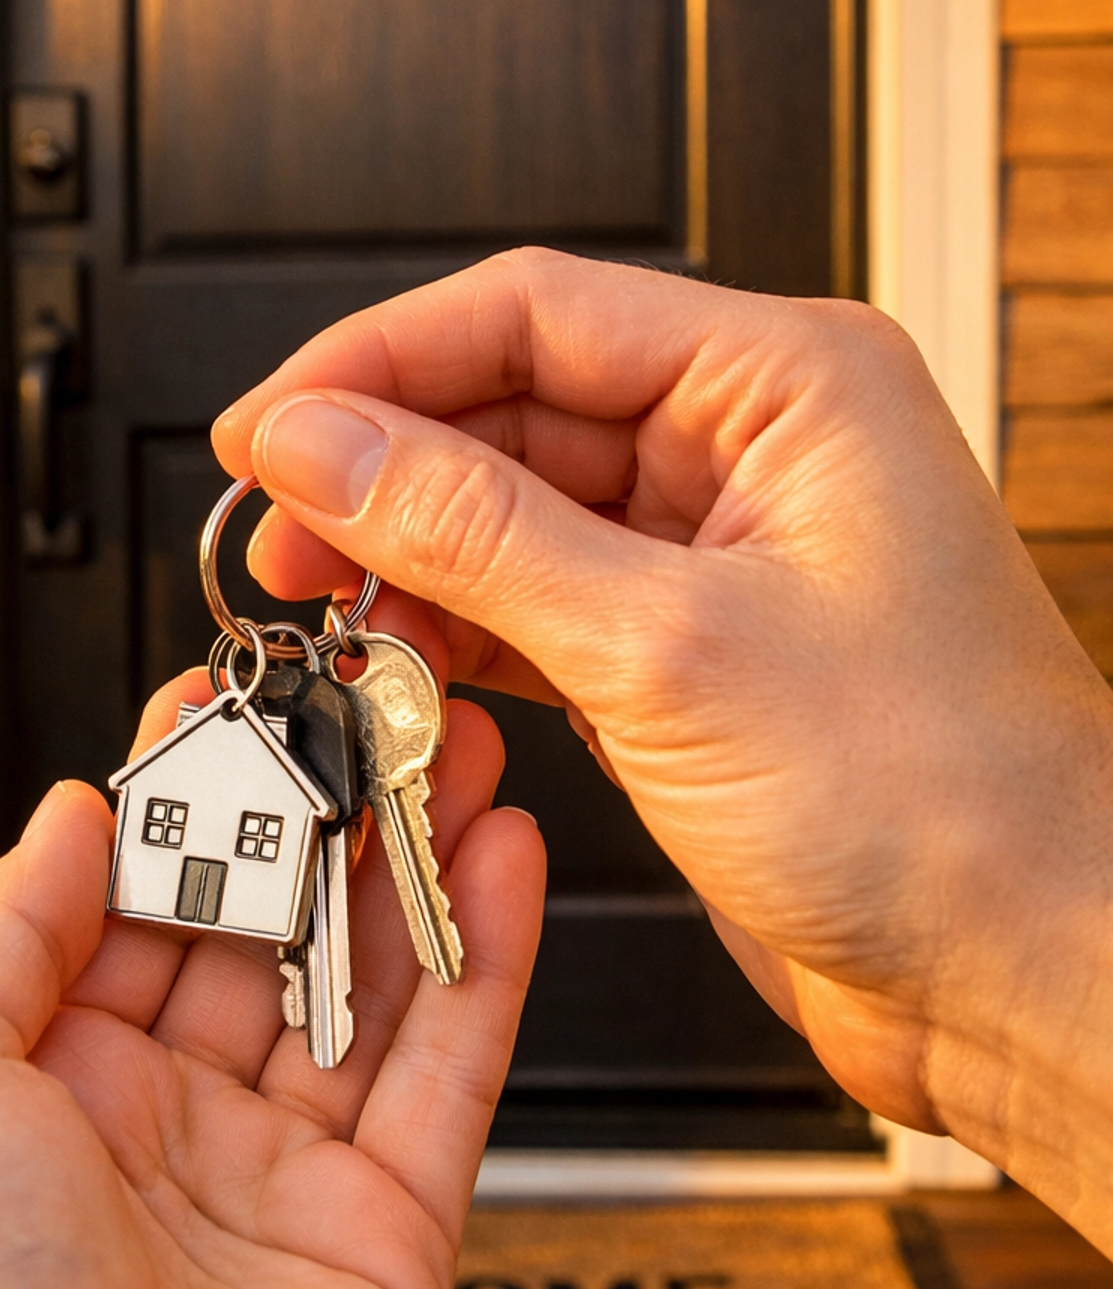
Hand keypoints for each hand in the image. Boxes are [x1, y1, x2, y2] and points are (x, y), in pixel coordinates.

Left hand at [0, 690, 541, 1288]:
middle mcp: (169, 1134)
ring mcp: (284, 1186)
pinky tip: (505, 858)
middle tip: (378, 706)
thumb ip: (11, 919)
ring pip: (372, 987)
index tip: (244, 702)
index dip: (199, 800)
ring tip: (458, 744)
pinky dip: (488, 962)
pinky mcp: (388, 1240)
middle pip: (273, 937)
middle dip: (327, 817)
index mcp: (48, 1088)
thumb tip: (79, 808)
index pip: (146, 906)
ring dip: (420, 863)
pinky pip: (449, 1072)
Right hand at [214, 249, 1112, 1241]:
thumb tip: (324, 444)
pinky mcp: (694, 666)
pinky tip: (395, 666)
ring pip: (517, 519)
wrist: (1023, 975)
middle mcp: (757, 458)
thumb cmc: (941, 804)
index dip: (377, 363)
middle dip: (380, 470)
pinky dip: (460, 639)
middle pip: (514, 411)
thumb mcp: (668, 646)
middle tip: (271, 539)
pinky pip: (542, 615)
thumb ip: (474, 533)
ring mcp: (722, 566)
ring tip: (319, 613)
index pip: (534, 313)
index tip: (266, 429)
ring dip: (410, 562)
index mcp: (788, 387)